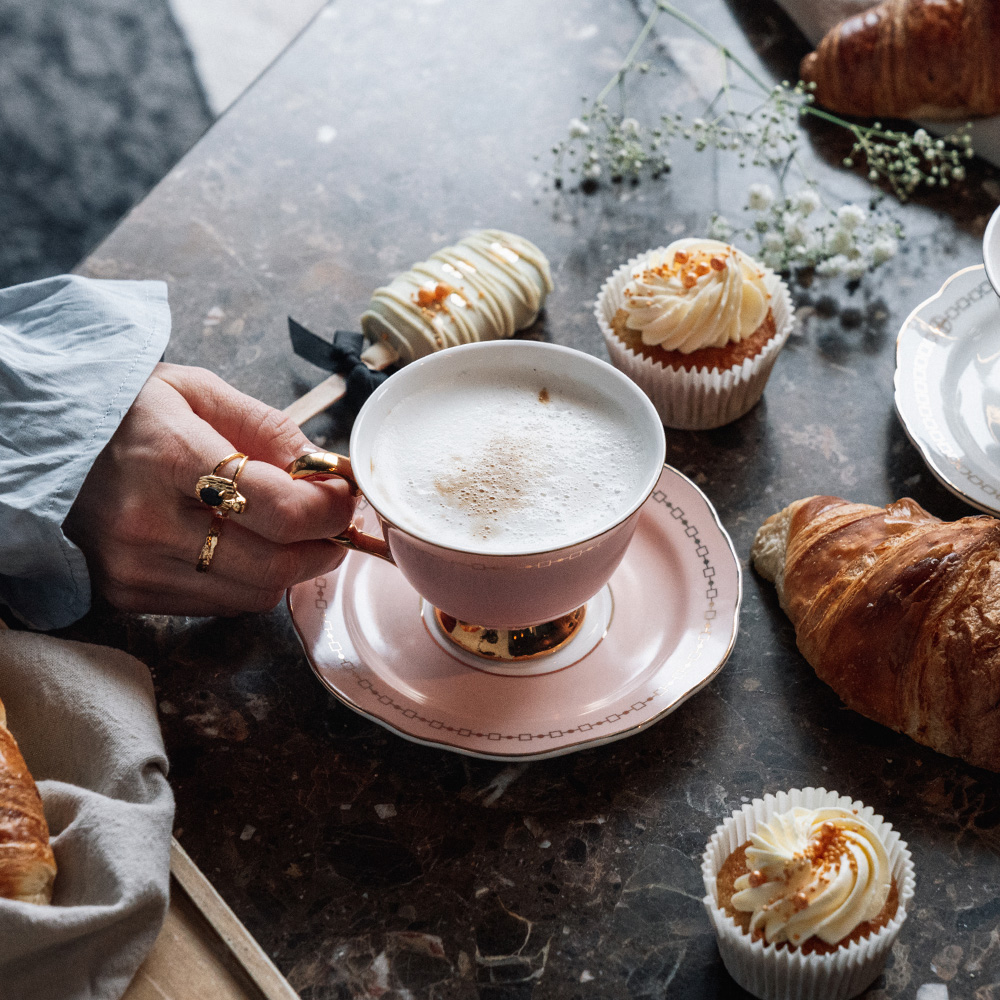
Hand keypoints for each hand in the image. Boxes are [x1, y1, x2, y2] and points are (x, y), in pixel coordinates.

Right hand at [65, 363, 354, 615]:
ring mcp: (135, 567)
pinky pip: (221, 605)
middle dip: (325, 547)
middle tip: (336, 524)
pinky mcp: (128, 596)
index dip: (330, 510)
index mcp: (169, 455)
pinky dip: (251, 581)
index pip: (280, 508)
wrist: (38, 446)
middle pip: (275, 564)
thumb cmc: (123, 412)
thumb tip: (326, 470)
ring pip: (255, 594)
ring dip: (291, 568)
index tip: (345, 497)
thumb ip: (269, 428)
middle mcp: (148, 521)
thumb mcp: (197, 391)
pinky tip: (244, 546)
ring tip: (293, 533)